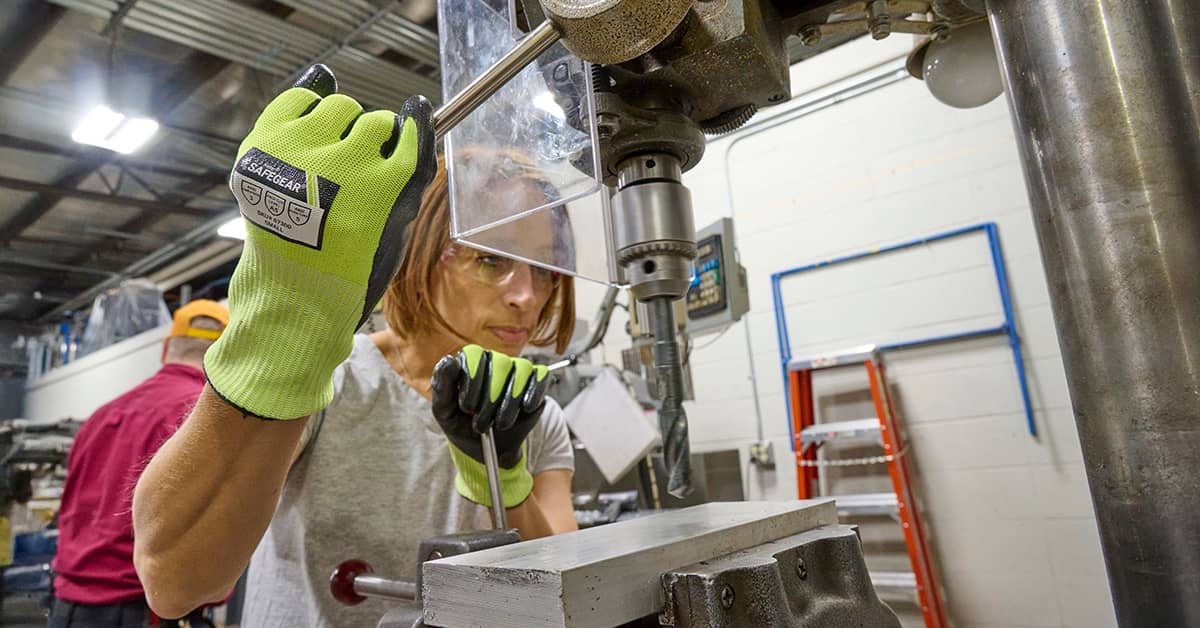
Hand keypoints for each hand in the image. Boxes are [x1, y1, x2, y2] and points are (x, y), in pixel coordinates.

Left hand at [203, 64, 435, 419]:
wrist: (293, 291)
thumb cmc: (352, 263)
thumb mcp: (397, 229)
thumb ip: (410, 176)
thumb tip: (412, 119)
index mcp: (378, 190)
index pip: (409, 136)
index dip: (415, 125)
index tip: (416, 113)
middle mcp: (337, 167)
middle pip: (376, 123)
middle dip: (378, 137)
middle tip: (365, 162)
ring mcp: (295, 154)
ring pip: (338, 107)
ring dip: (345, 123)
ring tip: (335, 150)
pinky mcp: (263, 148)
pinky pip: (296, 99)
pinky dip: (309, 105)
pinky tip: (312, 127)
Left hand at [431, 346, 549, 507]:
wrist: (488, 448)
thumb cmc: (463, 425)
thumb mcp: (445, 411)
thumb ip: (442, 386)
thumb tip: (448, 361)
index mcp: (471, 362)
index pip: (474, 354)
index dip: (472, 380)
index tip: (467, 407)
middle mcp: (495, 360)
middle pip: (499, 363)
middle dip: (490, 397)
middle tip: (482, 423)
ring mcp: (517, 369)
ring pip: (521, 369)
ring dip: (510, 401)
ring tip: (500, 423)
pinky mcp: (536, 381)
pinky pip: (540, 376)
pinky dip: (534, 392)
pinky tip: (525, 408)